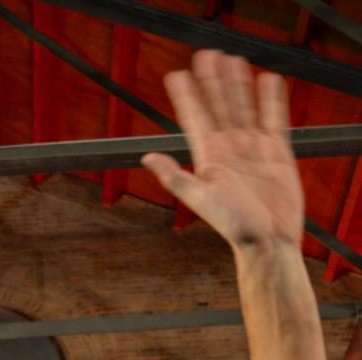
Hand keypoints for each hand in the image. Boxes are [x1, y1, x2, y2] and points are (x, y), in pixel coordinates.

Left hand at [141, 50, 302, 249]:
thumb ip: (174, 177)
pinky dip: (271, 99)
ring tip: (231, 59)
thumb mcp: (199, 198)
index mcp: (208, 157)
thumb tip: (146, 157)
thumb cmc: (233, 224)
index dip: (186, 95)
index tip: (176, 74)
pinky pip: (274, 117)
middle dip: (212, 80)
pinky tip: (267, 80)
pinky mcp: (277, 151)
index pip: (194, 117)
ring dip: (237, 84)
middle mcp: (228, 149)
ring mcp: (252, 148)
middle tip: (205, 54)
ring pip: (243, 107)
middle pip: (219, 105)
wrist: (268, 241)